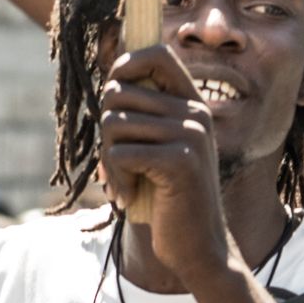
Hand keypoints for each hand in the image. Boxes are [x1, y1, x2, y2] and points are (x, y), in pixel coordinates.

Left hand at [97, 44, 234, 283]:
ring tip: (125, 182)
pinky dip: (116, 178)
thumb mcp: (156, 150)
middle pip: (118, 94)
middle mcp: (195, 113)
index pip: (157, 54)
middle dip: (106, 132)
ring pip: (113, 124)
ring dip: (108, 160)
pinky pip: (120, 153)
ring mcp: (191, 135)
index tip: (113, 97)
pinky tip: (131, 195)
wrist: (197, 248)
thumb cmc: (167, 199)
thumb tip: (109, 82)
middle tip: (117, 164)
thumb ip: (140, 118)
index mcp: (192, 104)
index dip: (124, 65)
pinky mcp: (180, 161)